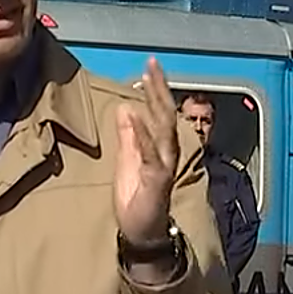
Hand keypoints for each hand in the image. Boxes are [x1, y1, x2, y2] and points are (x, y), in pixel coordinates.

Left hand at [114, 57, 178, 247]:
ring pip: (163, 129)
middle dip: (159, 88)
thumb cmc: (136, 196)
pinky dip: (142, 135)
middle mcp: (166, 151)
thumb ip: (129, 135)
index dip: (156, 88)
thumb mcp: (128, 159)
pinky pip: (150, 154)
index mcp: (159, 145)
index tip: (149, 66)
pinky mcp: (156, 180)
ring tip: (147, 81)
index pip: (160, 111)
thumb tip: (126, 107)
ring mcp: (163, 165)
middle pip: (166, 113)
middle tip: (152, 63)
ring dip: (155, 103)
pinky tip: (135, 116)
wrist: (142, 230)